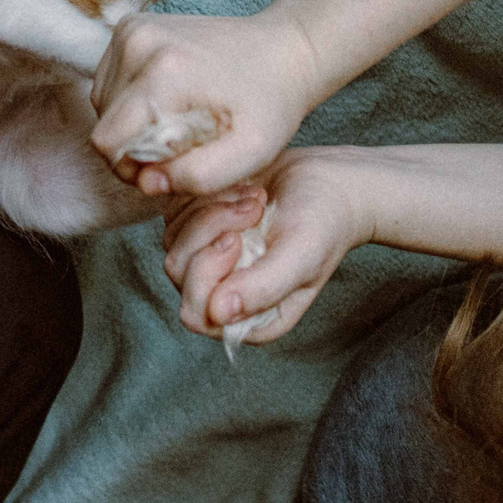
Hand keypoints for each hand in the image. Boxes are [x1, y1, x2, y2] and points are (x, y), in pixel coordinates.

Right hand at [91, 8, 322, 196]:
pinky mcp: (132, 26)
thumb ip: (198, 177)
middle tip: (178, 148)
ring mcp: (133, 29)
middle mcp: (139, 43)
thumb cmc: (270, 105)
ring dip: (131, 123)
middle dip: (133, 146)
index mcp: (165, 73)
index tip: (168, 168)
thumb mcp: (250, 154)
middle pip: (103, 122)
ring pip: (102, 101)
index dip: (130, 168)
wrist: (284, 51)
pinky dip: (132, 100)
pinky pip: (109, 79)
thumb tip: (148, 181)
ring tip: (175, 123)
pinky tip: (167, 102)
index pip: (108, 140)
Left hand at [163, 148, 370, 344]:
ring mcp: (206, 262)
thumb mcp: (301, 257)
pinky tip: (243, 191)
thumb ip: (263, 289)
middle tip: (254, 209)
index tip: (239, 238)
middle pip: (178, 272)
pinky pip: (176, 214)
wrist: (327, 183)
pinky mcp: (197, 229)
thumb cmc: (322, 224)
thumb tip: (219, 312)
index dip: (207, 273)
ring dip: (213, 210)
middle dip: (212, 231)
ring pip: (174, 240)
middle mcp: (221, 296)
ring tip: (256, 199)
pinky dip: (206, 196)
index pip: (197, 313)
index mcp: (248, 319)